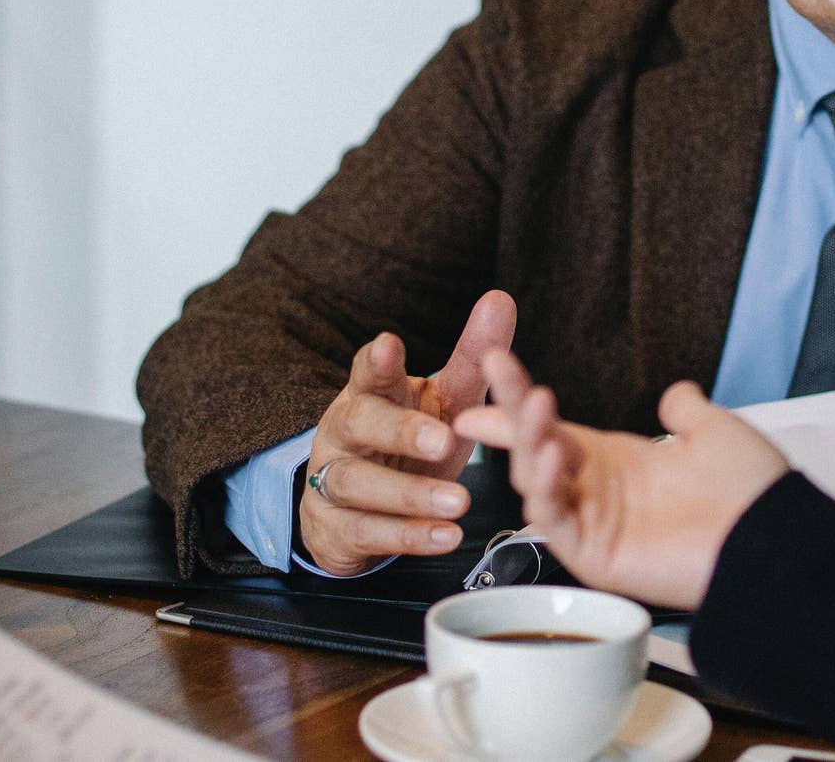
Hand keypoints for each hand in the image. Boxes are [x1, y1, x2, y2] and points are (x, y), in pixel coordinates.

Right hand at [299, 291, 515, 574]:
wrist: (355, 510)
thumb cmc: (408, 444)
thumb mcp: (442, 402)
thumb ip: (472, 357)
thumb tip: (502, 299)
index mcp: (371, 393)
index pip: (367, 371)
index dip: (377, 361)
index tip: (391, 346)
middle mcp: (344, 432)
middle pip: (359, 423)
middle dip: (400, 431)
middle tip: (443, 440)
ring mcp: (333, 480)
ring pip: (356, 483)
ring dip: (409, 494)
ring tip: (459, 501)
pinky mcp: (337, 527)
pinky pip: (367, 531)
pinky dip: (407, 536)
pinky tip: (445, 536)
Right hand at [454, 351, 789, 610]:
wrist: (774, 539)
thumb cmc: (752, 493)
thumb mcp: (715, 432)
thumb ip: (686, 411)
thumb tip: (677, 393)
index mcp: (619, 462)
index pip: (555, 425)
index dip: (522, 397)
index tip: (496, 362)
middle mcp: (599, 492)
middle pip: (535, 448)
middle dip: (510, 415)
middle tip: (496, 381)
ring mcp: (593, 524)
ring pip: (536, 483)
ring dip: (529, 442)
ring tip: (537, 406)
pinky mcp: (594, 556)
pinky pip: (553, 522)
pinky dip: (543, 489)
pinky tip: (550, 454)